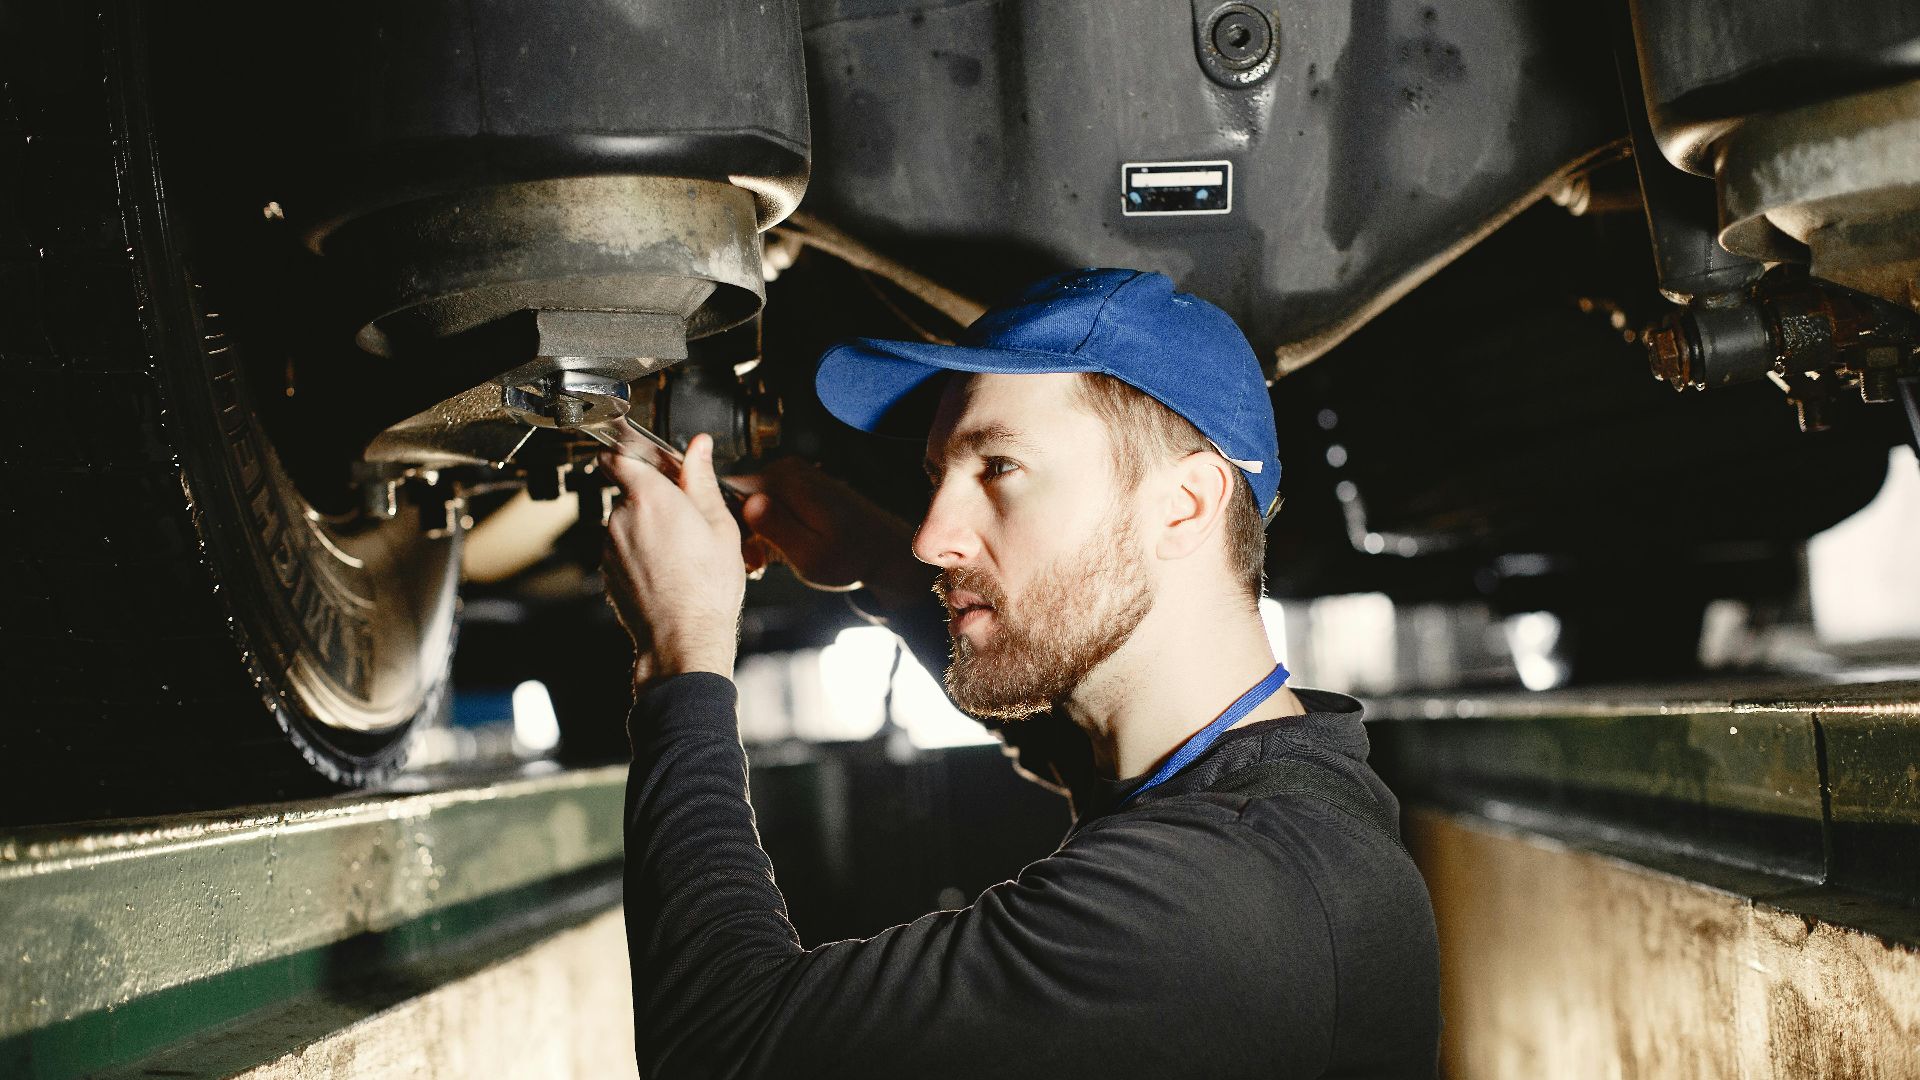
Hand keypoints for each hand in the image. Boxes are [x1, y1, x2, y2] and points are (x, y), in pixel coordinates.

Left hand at [599, 434, 745, 688]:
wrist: (683, 638)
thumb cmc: (706, 588)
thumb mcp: (720, 526)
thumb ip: (701, 480)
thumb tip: (699, 448)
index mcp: (650, 497)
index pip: (618, 456)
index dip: (632, 455)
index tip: (648, 463)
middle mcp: (621, 517)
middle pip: (629, 493)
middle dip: (652, 500)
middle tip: (686, 520)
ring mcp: (610, 546)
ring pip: (626, 523)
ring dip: (647, 529)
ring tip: (680, 554)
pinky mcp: (607, 571)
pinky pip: (622, 551)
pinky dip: (640, 555)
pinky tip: (667, 572)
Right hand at [728, 458, 928, 612]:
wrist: (884, 550)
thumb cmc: (850, 558)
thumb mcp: (810, 555)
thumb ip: (777, 528)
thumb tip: (748, 501)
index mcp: (786, 481)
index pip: (727, 489)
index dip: (726, 523)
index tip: (745, 553)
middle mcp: (786, 469)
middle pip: (737, 496)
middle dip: (740, 531)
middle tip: (758, 565)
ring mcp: (792, 473)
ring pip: (750, 502)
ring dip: (753, 533)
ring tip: (768, 562)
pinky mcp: (798, 483)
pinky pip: (766, 503)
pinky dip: (768, 528)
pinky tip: (780, 551)